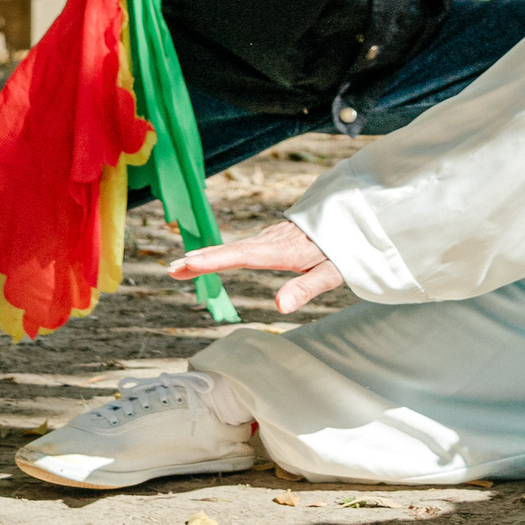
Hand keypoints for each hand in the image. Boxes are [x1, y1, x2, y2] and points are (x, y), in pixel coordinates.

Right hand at [170, 219, 344, 313]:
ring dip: (206, 255)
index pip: (242, 255)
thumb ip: (305, 289)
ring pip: (233, 246)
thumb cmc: (344, 247)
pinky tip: (208, 259)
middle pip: (230, 250)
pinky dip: (220, 252)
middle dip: (200, 259)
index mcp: (282, 250)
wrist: (353, 217)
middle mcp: (272, 241)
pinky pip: (241, 246)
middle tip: (171, 269)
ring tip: (179, 266)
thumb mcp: (331, 273)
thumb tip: (279, 307)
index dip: (214, 260)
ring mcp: (271, 237)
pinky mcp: (272, 238)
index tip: (188, 263)